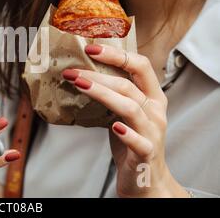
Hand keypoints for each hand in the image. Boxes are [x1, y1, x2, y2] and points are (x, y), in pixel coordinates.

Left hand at [62, 44, 188, 197]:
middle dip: (98, 74)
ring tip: (79, 85)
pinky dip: (127, 133)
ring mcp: (153, 131)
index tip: (90, 48)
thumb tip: (79, 74)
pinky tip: (114, 126)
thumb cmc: (131, 140)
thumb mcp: (124, 111)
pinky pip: (139, 141)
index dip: (116, 54)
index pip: (140, 65)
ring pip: (130, 107)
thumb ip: (111, 94)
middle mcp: (156, 110)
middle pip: (128, 85)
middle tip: (71, 71)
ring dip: (102, 94)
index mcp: (152, 95)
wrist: (146, 178)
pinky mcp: (147, 152)